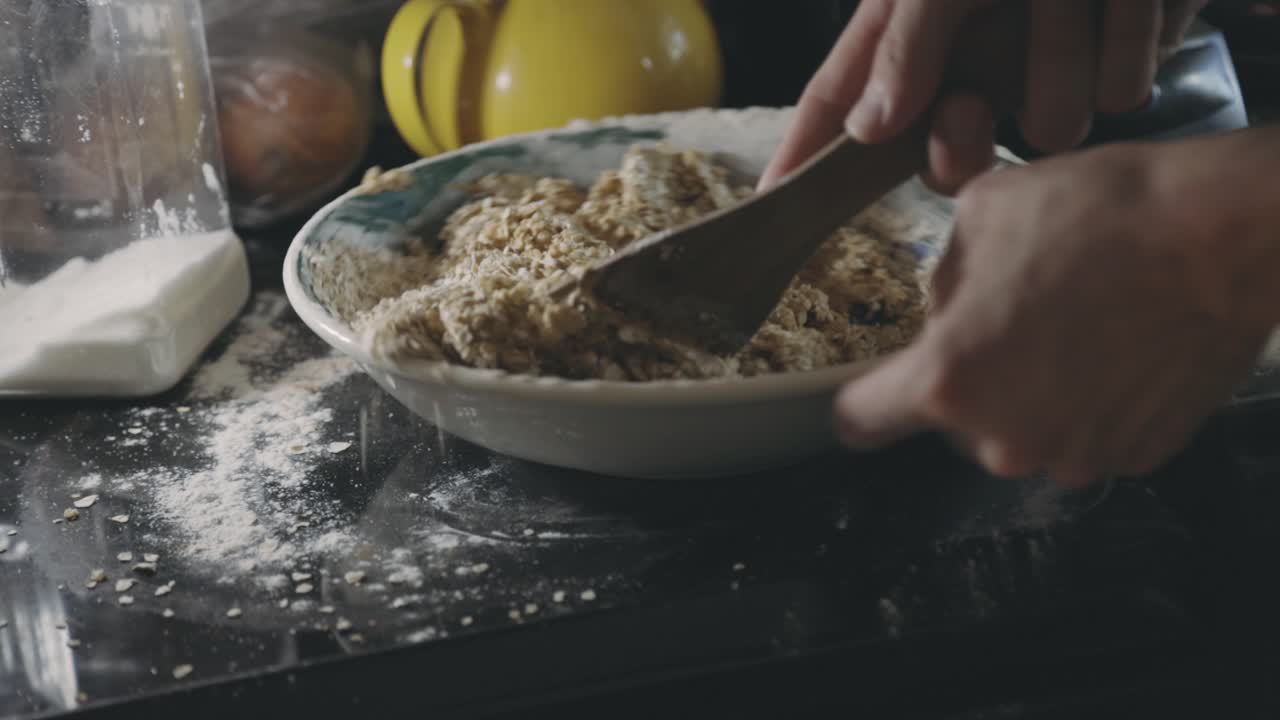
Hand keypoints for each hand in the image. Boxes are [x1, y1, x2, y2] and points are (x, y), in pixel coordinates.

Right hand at [759, 0, 1209, 194]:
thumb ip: (903, 45)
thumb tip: (866, 129)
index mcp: (909, 25)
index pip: (838, 100)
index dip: (805, 152)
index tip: (776, 203)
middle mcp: (968, 57)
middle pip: (941, 155)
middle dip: (961, 137)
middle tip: (973, 104)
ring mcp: (1042, 67)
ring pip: (1046, 129)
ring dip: (1065, 59)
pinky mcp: (1116, 65)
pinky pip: (1118, 94)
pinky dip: (1127, 41)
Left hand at [833, 139, 1276, 486]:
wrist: (1223, 234)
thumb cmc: (1099, 214)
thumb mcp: (982, 216)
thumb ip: (941, 281)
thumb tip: (943, 307)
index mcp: (949, 380)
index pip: (859, 422)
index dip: (861, 401)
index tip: (872, 390)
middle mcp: (1004, 439)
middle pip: (954, 422)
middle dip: (971, 378)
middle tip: (1013, 321)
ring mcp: (1074, 456)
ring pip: (1023, 430)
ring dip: (1034, 393)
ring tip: (1076, 326)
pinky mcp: (1135, 457)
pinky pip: (1087, 434)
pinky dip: (1092, 404)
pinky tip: (1119, 348)